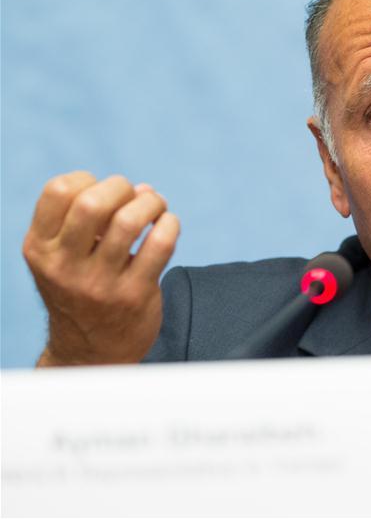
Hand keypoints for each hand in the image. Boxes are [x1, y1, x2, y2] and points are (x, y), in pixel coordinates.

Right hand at [22, 171, 180, 365]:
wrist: (92, 352)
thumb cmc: (82, 290)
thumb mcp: (64, 258)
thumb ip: (92, 221)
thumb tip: (141, 189)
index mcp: (40, 249)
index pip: (58, 190)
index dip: (88, 179)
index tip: (103, 194)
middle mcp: (64, 266)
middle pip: (93, 202)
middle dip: (122, 187)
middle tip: (133, 197)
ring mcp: (99, 283)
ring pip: (130, 221)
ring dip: (152, 202)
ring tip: (156, 207)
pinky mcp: (134, 295)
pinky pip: (160, 244)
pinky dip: (170, 224)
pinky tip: (168, 225)